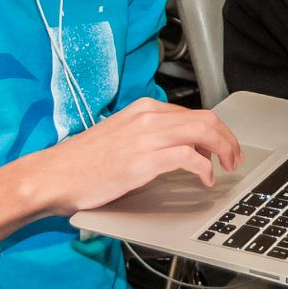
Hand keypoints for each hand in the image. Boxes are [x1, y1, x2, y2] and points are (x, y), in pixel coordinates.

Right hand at [23, 97, 244, 216]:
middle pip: (207, 119)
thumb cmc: (81, 163)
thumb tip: (180, 148)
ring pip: (204, 132)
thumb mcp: (121, 139)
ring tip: (225, 168)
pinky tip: (205, 179)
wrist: (53, 175)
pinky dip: (204, 169)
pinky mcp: (144, 160)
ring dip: (223, 151)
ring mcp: (147, 137)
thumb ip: (149, 138)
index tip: (223, 148)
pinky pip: (189, 157)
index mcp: (143, 109)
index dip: (216, 132)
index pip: (193, 113)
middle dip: (228, 139)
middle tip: (234, 157)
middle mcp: (148, 117)